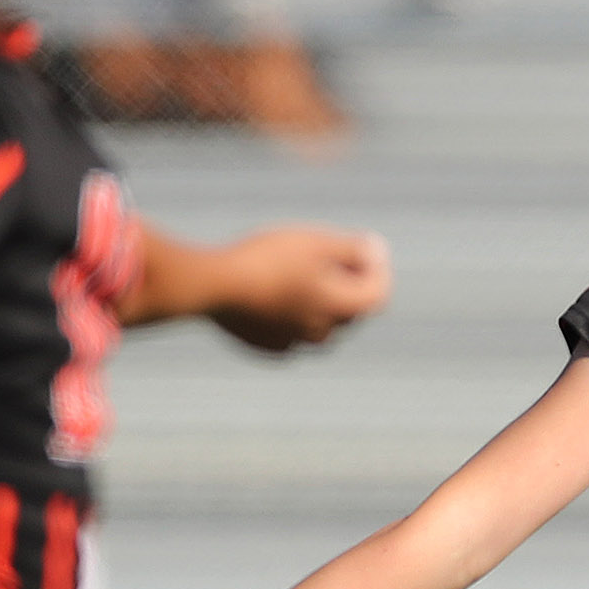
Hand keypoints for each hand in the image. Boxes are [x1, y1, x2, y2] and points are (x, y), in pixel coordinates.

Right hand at [208, 226, 391, 351]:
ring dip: (317, 302)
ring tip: (300, 274)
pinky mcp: (266, 346)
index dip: (376, 269)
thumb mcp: (314, 242)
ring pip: (318, 324)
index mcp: (342, 310)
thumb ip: (351, 247)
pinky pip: (288, 331)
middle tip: (332, 257)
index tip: (366, 247)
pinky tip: (273, 293)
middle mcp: (323, 334)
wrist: (212, 285)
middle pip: (348, 309)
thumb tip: (374, 249)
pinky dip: (288, 315)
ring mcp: (294, 343)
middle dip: (347, 284)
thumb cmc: (266, 259)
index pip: (376, 294)